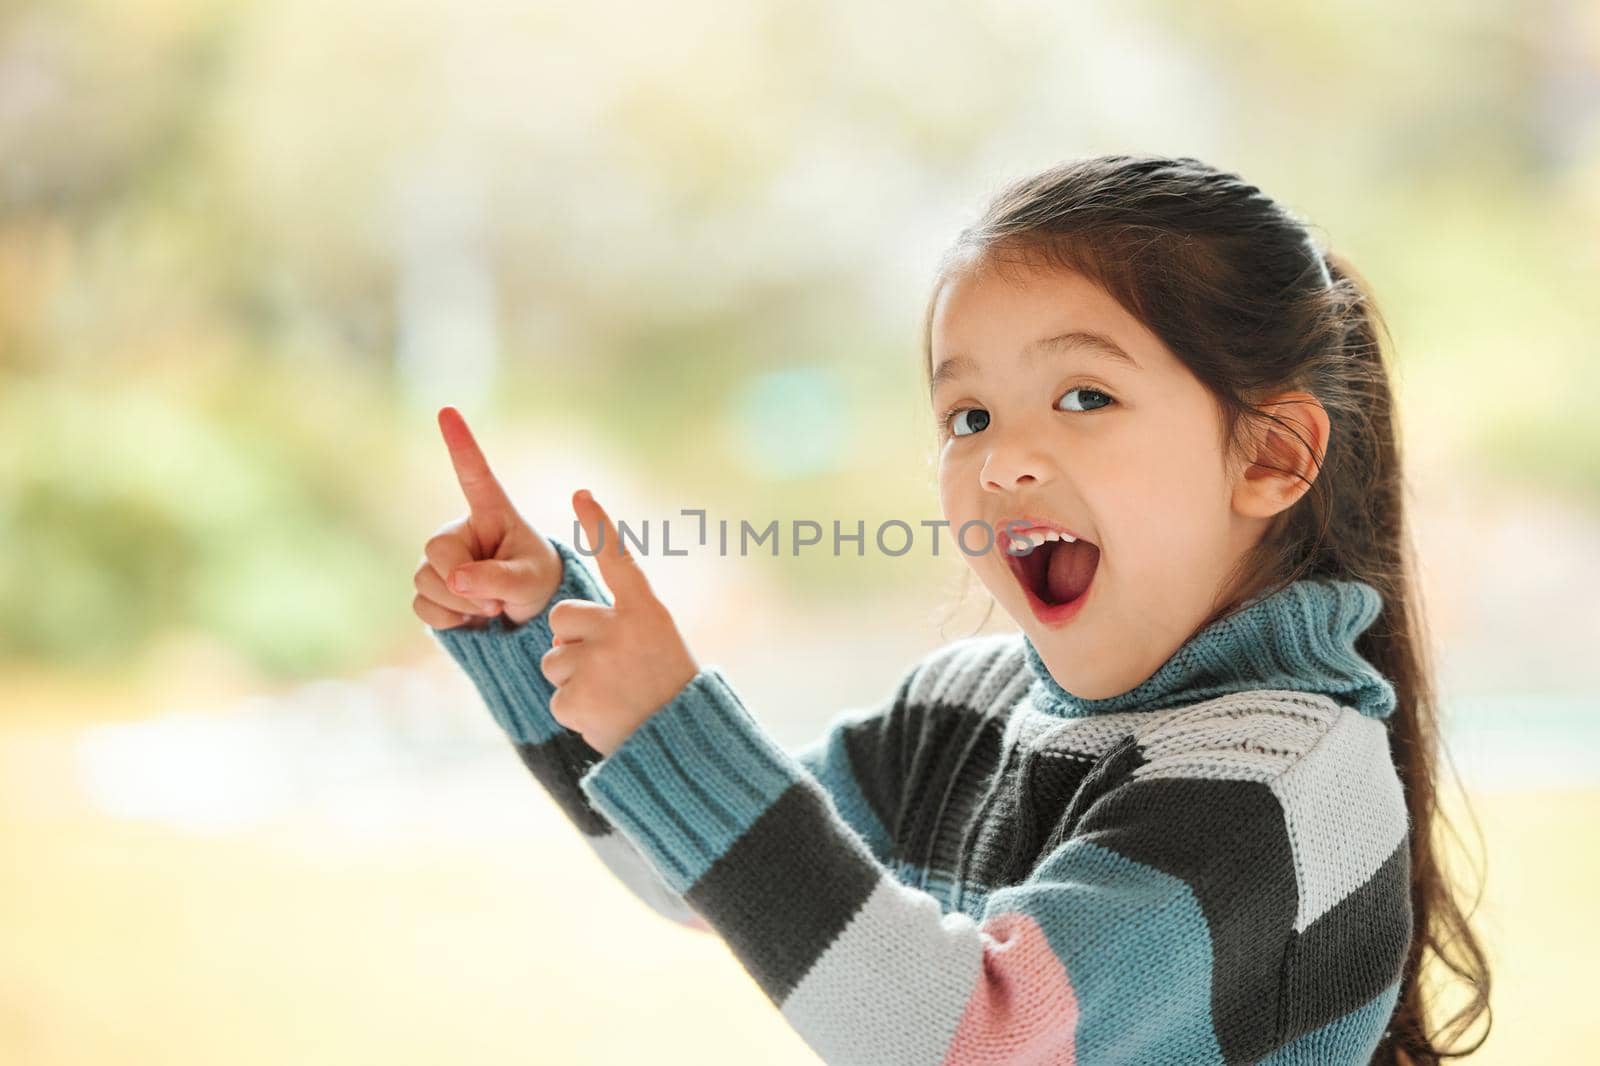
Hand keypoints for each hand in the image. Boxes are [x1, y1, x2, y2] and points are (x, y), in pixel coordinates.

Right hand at [411, 406, 562, 630]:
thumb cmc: (538, 584)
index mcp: (491, 513)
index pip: (474, 475)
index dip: (461, 444)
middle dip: (464, 584)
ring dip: (459, 606)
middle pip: (437, 552)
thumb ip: (498, 578)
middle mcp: (460, 531)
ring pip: (426, 583)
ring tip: (491, 608)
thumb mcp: (530, 581)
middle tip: (497, 601)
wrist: (526, 619)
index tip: (448, 410)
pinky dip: (447, 619)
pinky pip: (421, 606)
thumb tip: (456, 579)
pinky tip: (468, 619)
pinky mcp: (430, 588)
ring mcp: (441, 560)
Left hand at [539, 489, 699, 757]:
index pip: (619, 559)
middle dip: (572, 640)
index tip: (581, 493)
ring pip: (553, 659)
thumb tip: (560, 629)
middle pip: (562, 618)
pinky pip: (555, 696)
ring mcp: (596, 663)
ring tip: (610, 696)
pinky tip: (602, 717)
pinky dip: (573, 710)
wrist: (680, 747)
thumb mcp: (656, 644)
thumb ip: (615, 624)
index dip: (599, 525)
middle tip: (608, 669)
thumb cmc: (667, 690)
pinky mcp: (575, 698)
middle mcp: (619, 630)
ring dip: (572, 678)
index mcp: (645, 612)